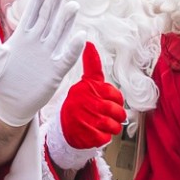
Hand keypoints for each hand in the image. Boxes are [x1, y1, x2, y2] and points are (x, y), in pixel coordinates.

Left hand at [0, 0, 81, 127]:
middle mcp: (38, 43)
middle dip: (55, 3)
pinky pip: (67, 58)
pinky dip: (73, 48)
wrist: (8, 104)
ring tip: (72, 5)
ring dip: (66, 20)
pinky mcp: (55, 72)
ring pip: (60, 34)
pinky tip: (80, 36)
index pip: (33, 12)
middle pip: (49, 18)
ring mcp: (48, 56)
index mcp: (22, 36)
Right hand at [47, 44, 125, 167]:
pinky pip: (106, 137)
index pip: (115, 94)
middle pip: (116, 110)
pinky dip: (104, 137)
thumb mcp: (84, 82)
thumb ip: (91, 65)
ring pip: (114, 125)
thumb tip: (89, 42)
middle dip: (116, 115)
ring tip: (103, 124)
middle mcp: (86, 102)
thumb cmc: (78, 104)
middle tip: (108, 115)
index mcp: (87, 88)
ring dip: (112, 127)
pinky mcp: (87, 135)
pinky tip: (95, 132)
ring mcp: (86, 119)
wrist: (62, 129)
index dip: (115, 100)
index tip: (108, 101)